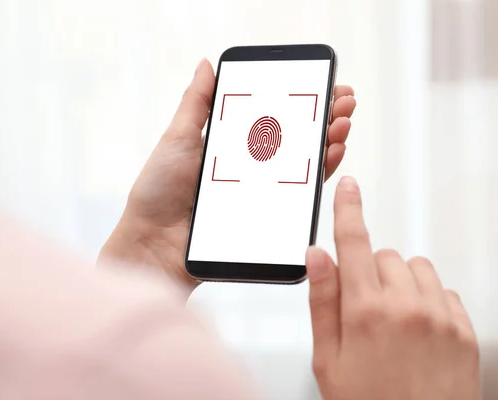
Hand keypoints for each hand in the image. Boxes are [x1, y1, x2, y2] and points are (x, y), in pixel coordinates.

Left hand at [100, 59, 356, 294]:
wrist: (153, 243)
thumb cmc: (158, 191)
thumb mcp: (178, 138)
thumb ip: (197, 103)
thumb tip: (207, 63)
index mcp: (233, 146)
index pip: (275, 118)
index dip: (301, 102)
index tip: (324, 85)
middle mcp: (252, 167)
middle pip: (297, 139)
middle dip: (325, 117)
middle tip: (344, 100)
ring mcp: (261, 192)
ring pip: (305, 165)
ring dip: (329, 141)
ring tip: (342, 122)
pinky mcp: (267, 215)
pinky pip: (300, 196)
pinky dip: (320, 174)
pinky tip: (332, 154)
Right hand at [306, 177, 480, 399]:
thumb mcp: (328, 361)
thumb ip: (322, 302)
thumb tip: (316, 255)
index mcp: (365, 311)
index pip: (353, 243)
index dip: (348, 209)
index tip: (349, 187)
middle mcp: (406, 306)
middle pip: (383, 255)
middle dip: (369, 272)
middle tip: (363, 310)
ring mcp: (440, 316)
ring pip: (415, 268)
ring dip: (400, 282)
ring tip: (392, 320)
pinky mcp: (464, 329)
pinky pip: (443, 291)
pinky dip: (427, 300)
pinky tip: (418, 330)